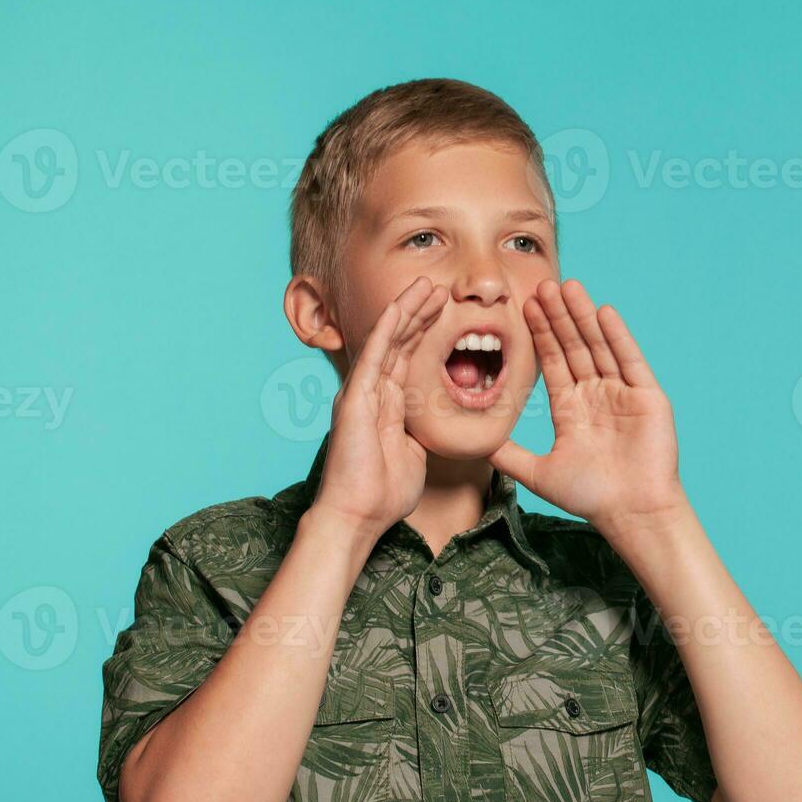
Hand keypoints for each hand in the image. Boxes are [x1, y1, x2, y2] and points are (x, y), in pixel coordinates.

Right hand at [310, 276, 447, 540]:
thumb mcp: (415, 453)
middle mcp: (372, 392)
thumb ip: (420, 431)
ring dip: (407, 311)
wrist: (359, 515)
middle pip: (399, 342)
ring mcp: (362, 392)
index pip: (409, 358)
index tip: (445, 311)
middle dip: (419, 313)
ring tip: (427, 286)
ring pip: (388, 341)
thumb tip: (434, 422)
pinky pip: (374, 356)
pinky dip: (388, 330)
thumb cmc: (384, 493)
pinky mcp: (355, 398)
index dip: (426, 332)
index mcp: (387, 404)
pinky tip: (400, 308)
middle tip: (440, 288)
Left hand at [490, 278, 687, 535]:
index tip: (525, 306)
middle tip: (542, 285)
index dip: (540, 334)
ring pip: (599, 347)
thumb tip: (474, 445)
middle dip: (558, 317)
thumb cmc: (590, 497)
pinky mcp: (648, 396)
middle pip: (574, 347)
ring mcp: (623, 394)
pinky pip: (629, 360)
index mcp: (573, 410)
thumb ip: (508, 455)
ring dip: (583, 317)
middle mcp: (597, 396)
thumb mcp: (538, 473)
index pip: (553, 363)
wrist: (631, 513)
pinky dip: (617, 336)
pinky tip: (603, 312)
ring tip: (569, 287)